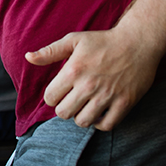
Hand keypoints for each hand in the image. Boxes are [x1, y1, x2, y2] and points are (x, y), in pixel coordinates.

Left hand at [25, 25, 164, 130]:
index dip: (52, 96)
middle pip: (63, 113)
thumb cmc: (103, 41)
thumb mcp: (74, 40)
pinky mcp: (124, 103)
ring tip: (84, 107)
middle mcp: (88, 85)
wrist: (137, 42)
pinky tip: (99, 113)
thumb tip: (28, 57)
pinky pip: (106, 125)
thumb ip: (50, 52)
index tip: (60, 92)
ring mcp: (107, 95)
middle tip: (71, 100)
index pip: (50, 98)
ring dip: (80, 117)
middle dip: (64, 108)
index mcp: (73, 70)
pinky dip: (100, 123)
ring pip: (83, 122)